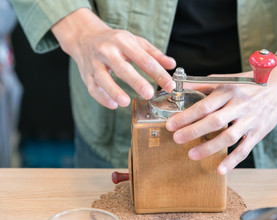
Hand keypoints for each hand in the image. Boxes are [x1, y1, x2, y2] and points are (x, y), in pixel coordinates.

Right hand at [52, 8, 175, 108]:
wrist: (85, 36)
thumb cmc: (115, 41)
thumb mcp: (136, 42)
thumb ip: (154, 54)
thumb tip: (172, 65)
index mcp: (123, 41)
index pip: (144, 59)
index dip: (158, 73)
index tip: (170, 85)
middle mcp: (107, 51)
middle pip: (122, 68)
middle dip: (136, 81)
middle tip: (149, 94)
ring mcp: (95, 63)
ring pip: (103, 78)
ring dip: (114, 91)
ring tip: (125, 102)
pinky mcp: (86, 74)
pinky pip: (92, 87)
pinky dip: (102, 98)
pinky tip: (113, 105)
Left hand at [166, 55, 276, 174]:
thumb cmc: (251, 82)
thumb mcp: (228, 80)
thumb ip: (204, 85)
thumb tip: (181, 86)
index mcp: (229, 91)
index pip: (204, 105)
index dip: (186, 116)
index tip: (171, 124)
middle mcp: (240, 105)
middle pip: (214, 121)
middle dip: (193, 131)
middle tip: (176, 139)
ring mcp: (250, 120)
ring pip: (228, 137)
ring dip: (209, 148)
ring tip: (191, 155)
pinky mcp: (259, 132)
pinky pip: (245, 149)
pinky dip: (232, 161)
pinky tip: (220, 170)